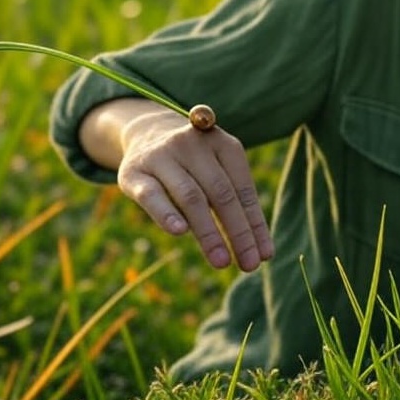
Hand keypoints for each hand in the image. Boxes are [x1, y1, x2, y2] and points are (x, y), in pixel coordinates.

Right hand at [116, 109, 273, 270]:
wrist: (146, 133)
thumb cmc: (194, 164)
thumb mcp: (218, 172)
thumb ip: (237, 204)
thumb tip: (262, 252)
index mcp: (222, 143)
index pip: (243, 189)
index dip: (255, 223)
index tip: (265, 255)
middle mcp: (193, 145)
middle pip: (221, 193)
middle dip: (238, 232)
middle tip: (249, 265)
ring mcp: (162, 156)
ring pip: (190, 196)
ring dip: (209, 232)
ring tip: (222, 262)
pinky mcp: (134, 173)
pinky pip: (152, 195)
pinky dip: (167, 213)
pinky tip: (180, 232)